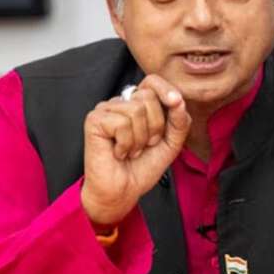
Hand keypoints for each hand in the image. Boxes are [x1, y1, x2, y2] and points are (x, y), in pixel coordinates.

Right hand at [80, 74, 190, 227]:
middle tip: (144, 145)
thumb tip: (179, 100)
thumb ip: (179, 122)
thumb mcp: (170, 144)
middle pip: (147, 96)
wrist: (122, 192)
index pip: (152, 81)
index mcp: (138, 104)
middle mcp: (121, 103)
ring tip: (131, 150)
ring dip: (139, 138)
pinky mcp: (94, 120)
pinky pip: (122, 123)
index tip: (176, 102)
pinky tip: (118, 152)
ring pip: (136, 110)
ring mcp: (106, 110)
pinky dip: (126, 143)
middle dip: (155, 126)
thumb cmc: (142, 168)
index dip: (166, 89)